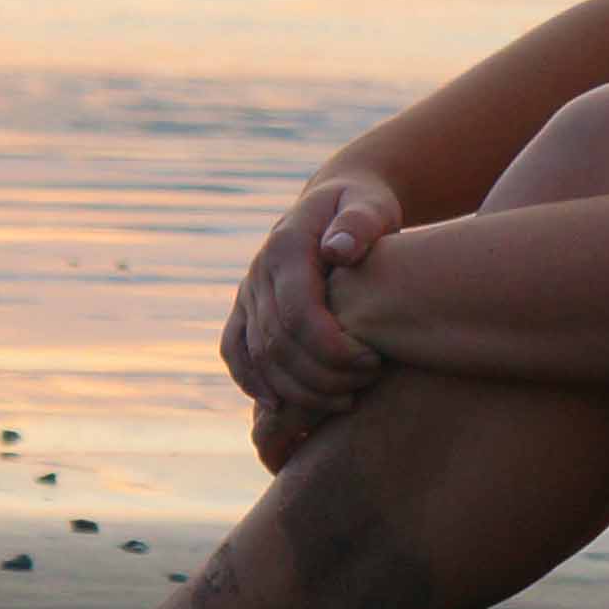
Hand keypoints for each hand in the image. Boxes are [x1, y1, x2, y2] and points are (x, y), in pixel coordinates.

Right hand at [220, 171, 399, 427]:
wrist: (338, 201)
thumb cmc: (364, 207)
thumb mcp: (371, 205)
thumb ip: (360, 223)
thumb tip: (338, 250)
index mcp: (286, 246)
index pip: (298, 314)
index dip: (333, 349)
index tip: (374, 362)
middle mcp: (259, 271)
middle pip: (277, 344)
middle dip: (322, 376)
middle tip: (365, 385)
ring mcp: (248, 291)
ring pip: (258, 357)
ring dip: (298, 390)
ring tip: (345, 400)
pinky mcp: (245, 308)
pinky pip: (234, 351)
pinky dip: (252, 382)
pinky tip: (281, 407)